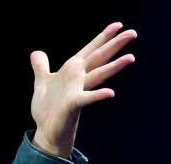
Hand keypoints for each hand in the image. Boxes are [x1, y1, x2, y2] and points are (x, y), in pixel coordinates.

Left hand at [30, 22, 136, 157]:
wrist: (46, 132)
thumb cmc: (47, 109)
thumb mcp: (41, 83)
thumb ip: (41, 67)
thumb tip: (36, 53)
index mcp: (72, 70)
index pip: (90, 50)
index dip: (103, 37)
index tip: (118, 25)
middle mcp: (78, 78)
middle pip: (99, 58)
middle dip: (115, 45)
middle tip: (133, 33)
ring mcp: (78, 91)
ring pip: (99, 75)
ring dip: (114, 66)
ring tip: (131, 57)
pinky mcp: (73, 104)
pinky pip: (87, 98)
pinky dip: (98, 95)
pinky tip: (111, 93)